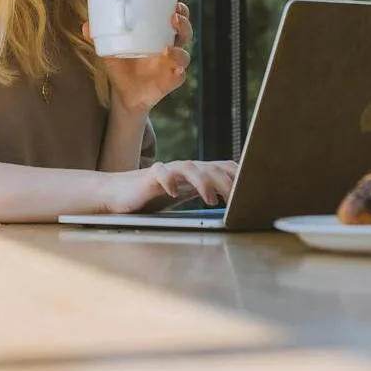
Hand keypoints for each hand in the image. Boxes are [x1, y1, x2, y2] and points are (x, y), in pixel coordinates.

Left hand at [89, 3, 190, 117]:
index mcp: (159, 36)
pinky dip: (178, 73)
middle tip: (173, 18)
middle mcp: (169, 49)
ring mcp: (170, 66)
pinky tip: (175, 70)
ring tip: (168, 49)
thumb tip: (86, 26)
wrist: (123, 93)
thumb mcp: (110, 50)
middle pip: (185, 34)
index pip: (177, 19)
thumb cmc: (121, 65)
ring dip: (180, 51)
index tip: (175, 5)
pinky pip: (179, 77)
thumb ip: (99, 37)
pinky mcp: (169, 82)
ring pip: (184, 56)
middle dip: (184, 24)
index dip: (181, 11)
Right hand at [105, 158, 238, 212]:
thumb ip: (202, 193)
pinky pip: (161, 173)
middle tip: (237, 200)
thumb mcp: (183, 196)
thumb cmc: (152, 197)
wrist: (117, 193)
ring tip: (211, 199)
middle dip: (227, 182)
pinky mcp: (149, 176)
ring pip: (190, 167)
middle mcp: (184, 169)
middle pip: (211, 167)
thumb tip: (230, 204)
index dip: (239, 176)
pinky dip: (169, 181)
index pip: (223, 167)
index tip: (252, 190)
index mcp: (195, 173)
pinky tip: (174, 193)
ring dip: (203, 182)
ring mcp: (167, 170)